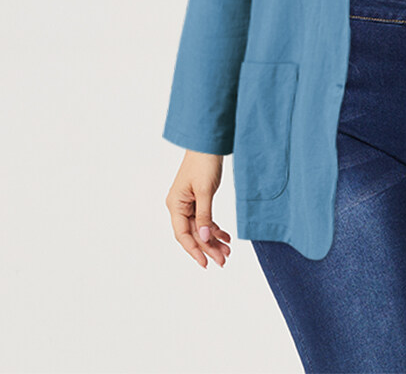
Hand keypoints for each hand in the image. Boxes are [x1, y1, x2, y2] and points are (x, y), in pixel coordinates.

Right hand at [165, 150, 230, 268]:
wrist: (208, 143)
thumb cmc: (204, 163)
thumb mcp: (206, 191)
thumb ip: (205, 215)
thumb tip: (205, 237)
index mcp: (175, 204)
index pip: (183, 234)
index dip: (194, 250)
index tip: (206, 263)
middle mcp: (179, 206)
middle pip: (193, 233)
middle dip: (208, 247)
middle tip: (224, 260)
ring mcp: (188, 203)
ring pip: (201, 228)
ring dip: (213, 240)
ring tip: (228, 251)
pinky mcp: (198, 199)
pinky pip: (205, 219)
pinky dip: (215, 228)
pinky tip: (226, 237)